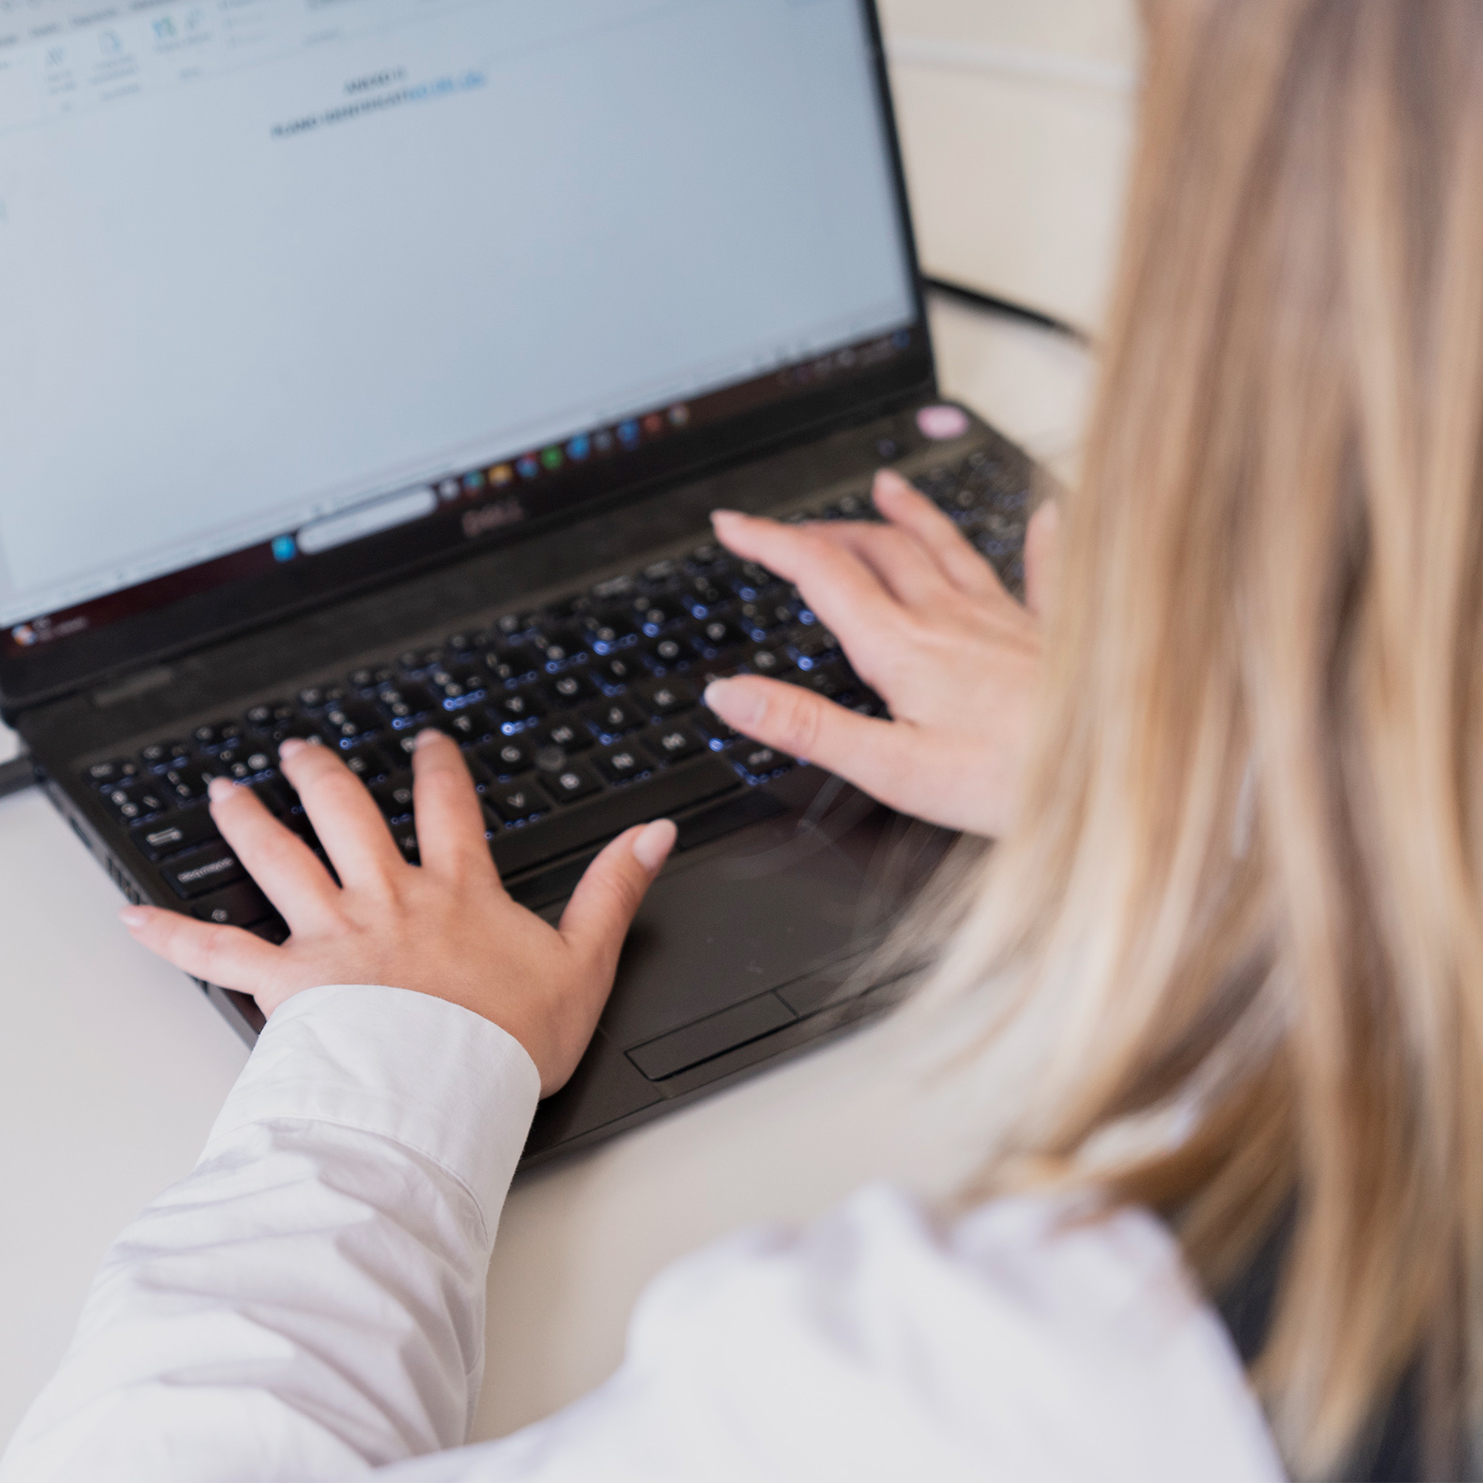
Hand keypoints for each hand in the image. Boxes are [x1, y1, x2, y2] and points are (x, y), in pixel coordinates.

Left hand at [118, 732, 675, 1093]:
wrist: (445, 1091)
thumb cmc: (508, 1039)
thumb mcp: (585, 961)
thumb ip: (614, 891)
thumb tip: (654, 835)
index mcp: (455, 893)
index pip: (448, 809)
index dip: (439, 769)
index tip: (428, 743)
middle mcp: (387, 899)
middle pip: (348, 818)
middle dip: (324, 776)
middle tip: (300, 749)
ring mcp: (332, 935)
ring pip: (280, 862)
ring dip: (248, 824)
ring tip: (223, 791)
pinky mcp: (289, 982)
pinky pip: (220, 953)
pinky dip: (176, 935)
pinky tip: (136, 918)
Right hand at [706, 469, 1057, 837]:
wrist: (1119, 775)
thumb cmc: (1010, 781)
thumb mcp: (888, 767)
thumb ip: (805, 726)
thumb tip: (730, 695)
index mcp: (903, 647)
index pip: (820, 573)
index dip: (768, 541)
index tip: (731, 523)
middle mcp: (953, 618)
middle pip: (878, 551)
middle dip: (825, 531)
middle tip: (791, 529)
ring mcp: (1006, 622)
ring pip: (947, 549)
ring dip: (908, 516)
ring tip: (886, 488)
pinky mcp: (1052, 638)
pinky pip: (1043, 574)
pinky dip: (1038, 541)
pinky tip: (1048, 516)